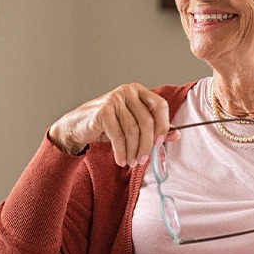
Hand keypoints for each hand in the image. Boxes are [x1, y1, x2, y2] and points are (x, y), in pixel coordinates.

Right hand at [49, 83, 177, 165]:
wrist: (77, 126)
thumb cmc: (108, 125)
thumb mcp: (133, 126)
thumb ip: (155, 128)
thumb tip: (176, 134)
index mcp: (138, 91)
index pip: (160, 105)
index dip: (164, 125)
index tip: (160, 143)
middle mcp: (127, 91)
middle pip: (147, 121)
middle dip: (147, 145)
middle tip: (143, 160)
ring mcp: (114, 99)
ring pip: (133, 131)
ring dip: (134, 151)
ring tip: (132, 162)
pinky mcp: (103, 111)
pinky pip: (118, 136)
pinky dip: (122, 151)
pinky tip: (121, 159)